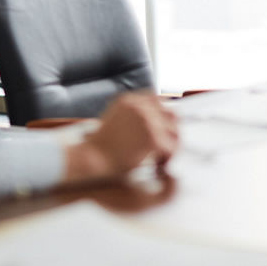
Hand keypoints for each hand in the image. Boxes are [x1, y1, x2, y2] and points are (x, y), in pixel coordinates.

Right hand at [63, 93, 178, 184]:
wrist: (91, 159)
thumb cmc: (101, 146)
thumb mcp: (115, 119)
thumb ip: (133, 116)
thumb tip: (155, 121)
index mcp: (130, 99)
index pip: (158, 101)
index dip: (163, 118)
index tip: (163, 132)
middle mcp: (140, 106)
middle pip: (171, 114)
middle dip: (171, 131)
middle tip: (166, 149)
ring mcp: (147, 120)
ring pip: (174, 132)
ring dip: (171, 146)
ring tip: (161, 159)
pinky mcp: (152, 137)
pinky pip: (171, 148)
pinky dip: (168, 158)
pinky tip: (158, 166)